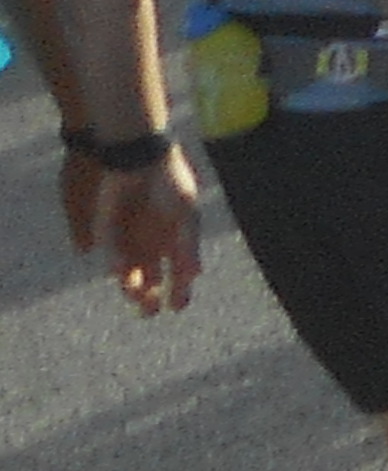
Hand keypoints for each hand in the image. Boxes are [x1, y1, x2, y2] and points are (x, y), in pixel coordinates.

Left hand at [61, 143, 198, 315]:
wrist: (139, 159)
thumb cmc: (170, 184)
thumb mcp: (186, 216)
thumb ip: (189, 246)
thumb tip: (195, 275)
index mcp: (175, 241)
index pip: (177, 276)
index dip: (179, 292)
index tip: (178, 306)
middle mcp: (152, 244)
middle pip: (151, 281)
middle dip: (151, 299)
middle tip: (150, 311)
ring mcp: (130, 239)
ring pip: (129, 273)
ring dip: (131, 288)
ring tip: (134, 294)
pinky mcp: (109, 231)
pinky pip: (112, 255)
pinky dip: (117, 267)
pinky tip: (122, 274)